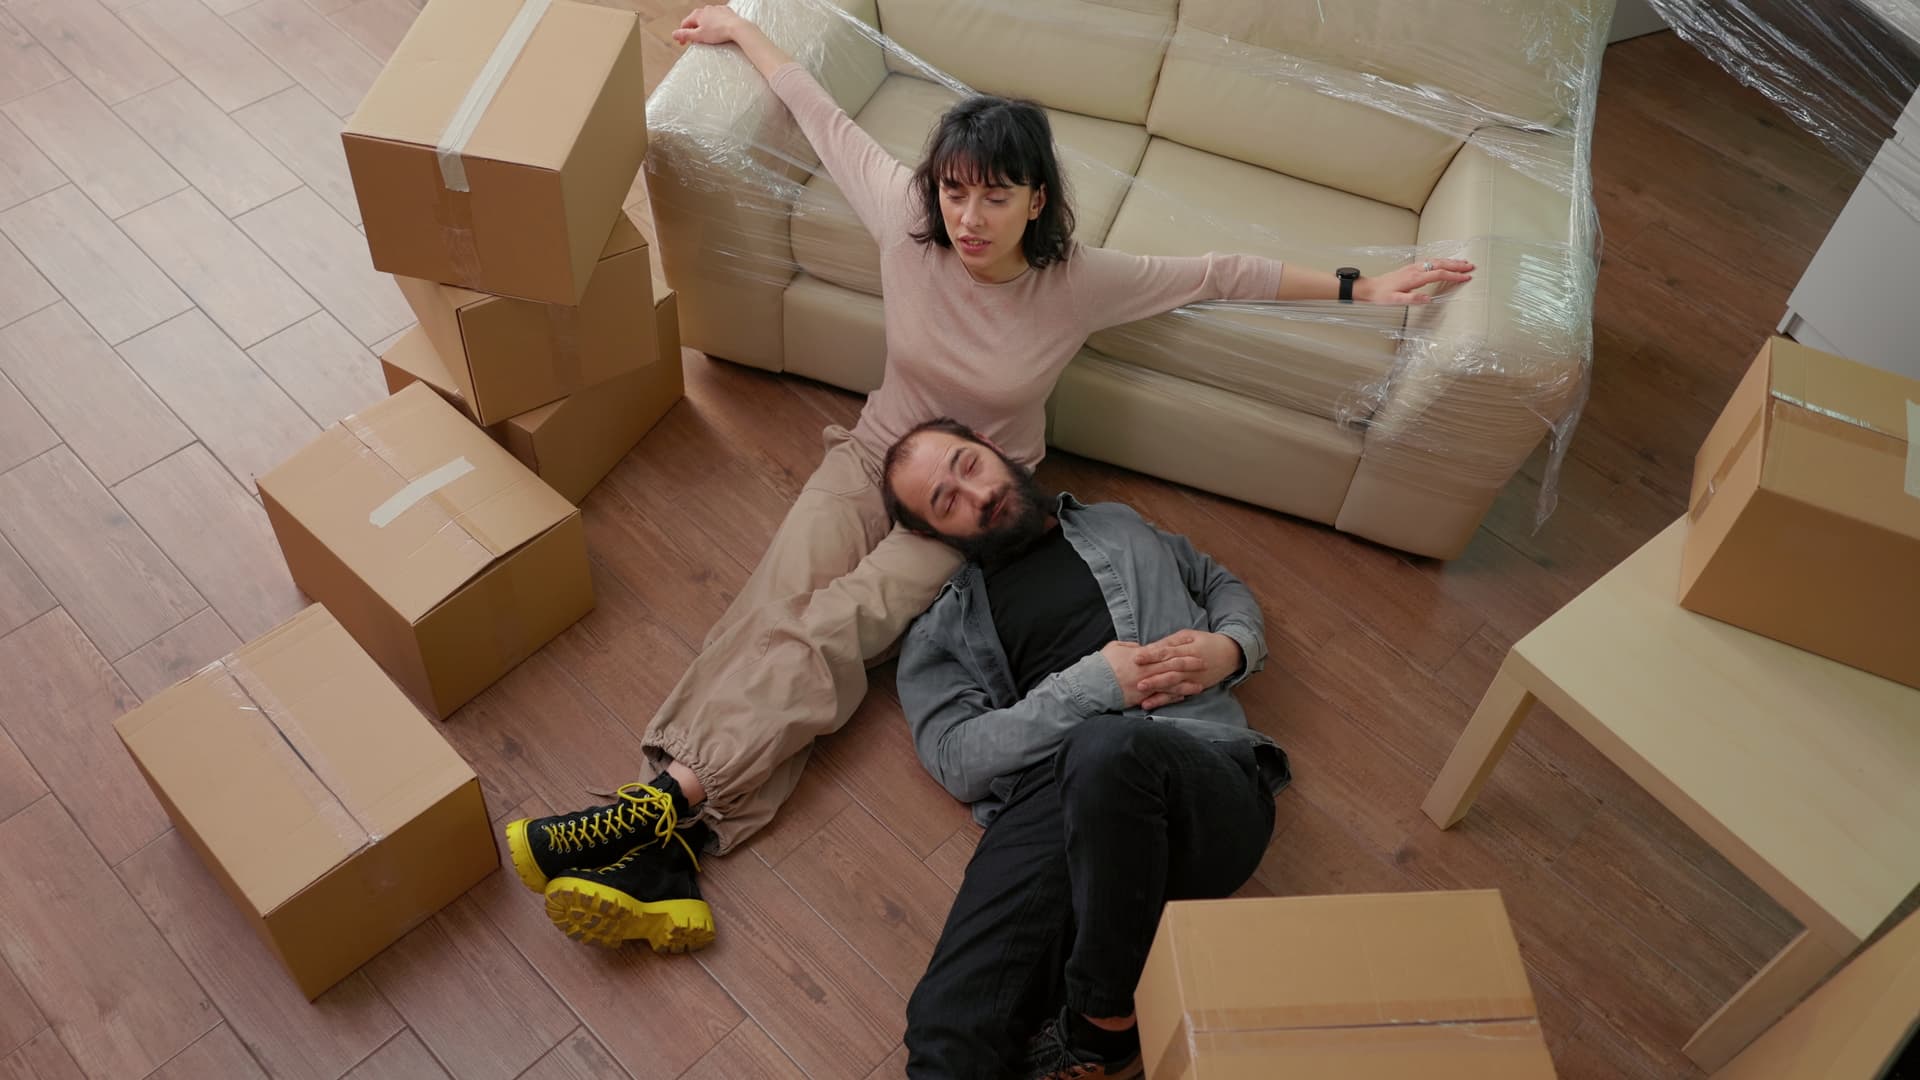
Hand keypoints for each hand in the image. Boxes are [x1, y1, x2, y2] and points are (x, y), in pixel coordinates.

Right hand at [671, 5, 744, 45]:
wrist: (737, 28)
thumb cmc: (718, 32)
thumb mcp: (699, 36)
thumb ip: (686, 35)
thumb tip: (674, 34)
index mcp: (697, 14)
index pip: (685, 24)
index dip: (682, 35)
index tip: (683, 43)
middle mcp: (706, 9)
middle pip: (695, 21)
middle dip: (694, 31)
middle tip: (695, 41)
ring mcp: (716, 9)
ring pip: (706, 18)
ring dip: (704, 27)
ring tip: (707, 36)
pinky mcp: (725, 11)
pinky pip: (717, 17)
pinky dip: (715, 23)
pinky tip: (718, 30)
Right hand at [1099, 641, 1205, 709]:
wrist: (1091, 684)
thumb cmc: (1101, 665)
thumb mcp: (1114, 648)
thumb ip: (1128, 646)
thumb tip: (1139, 647)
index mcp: (1140, 655)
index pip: (1163, 650)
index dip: (1178, 647)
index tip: (1190, 645)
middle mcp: (1146, 669)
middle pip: (1172, 665)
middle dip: (1189, 663)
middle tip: (1204, 662)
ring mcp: (1145, 684)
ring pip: (1171, 683)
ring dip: (1186, 683)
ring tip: (1200, 684)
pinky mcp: (1142, 697)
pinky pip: (1161, 697)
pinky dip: (1173, 696)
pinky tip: (1184, 696)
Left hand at [1132, 630, 1242, 710]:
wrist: (1231, 654)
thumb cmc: (1206, 642)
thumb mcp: (1189, 636)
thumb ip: (1170, 642)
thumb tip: (1150, 648)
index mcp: (1189, 650)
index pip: (1168, 653)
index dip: (1152, 655)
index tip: (1136, 658)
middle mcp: (1191, 667)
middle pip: (1171, 673)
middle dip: (1154, 679)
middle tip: (1137, 683)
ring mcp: (1194, 680)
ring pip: (1174, 688)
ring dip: (1159, 694)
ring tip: (1143, 700)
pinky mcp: (1195, 688)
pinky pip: (1179, 696)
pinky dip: (1166, 701)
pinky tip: (1154, 704)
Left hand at [1355, 258, 1473, 304]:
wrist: (1370, 288)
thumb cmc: (1382, 296)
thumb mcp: (1396, 300)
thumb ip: (1413, 299)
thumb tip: (1428, 299)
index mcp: (1414, 278)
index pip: (1439, 274)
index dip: (1454, 275)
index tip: (1466, 277)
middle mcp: (1416, 269)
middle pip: (1441, 264)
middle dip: (1457, 265)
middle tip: (1471, 266)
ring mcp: (1413, 267)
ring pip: (1436, 261)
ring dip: (1451, 261)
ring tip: (1463, 263)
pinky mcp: (1411, 267)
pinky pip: (1430, 261)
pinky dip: (1441, 261)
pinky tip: (1445, 262)